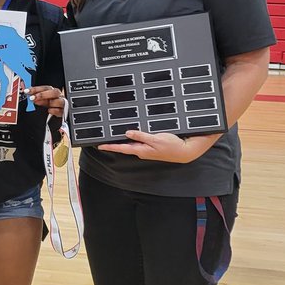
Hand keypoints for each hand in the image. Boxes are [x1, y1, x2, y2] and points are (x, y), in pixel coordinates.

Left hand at [27, 84, 65, 116]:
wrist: (58, 115)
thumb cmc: (49, 106)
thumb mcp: (42, 101)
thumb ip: (36, 97)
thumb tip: (27, 93)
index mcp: (53, 92)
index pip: (45, 88)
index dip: (36, 89)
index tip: (27, 91)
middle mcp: (58, 97)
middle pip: (54, 92)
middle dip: (42, 94)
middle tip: (32, 98)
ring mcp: (62, 104)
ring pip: (59, 101)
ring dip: (49, 102)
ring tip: (38, 103)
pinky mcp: (63, 112)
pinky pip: (60, 110)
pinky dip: (54, 110)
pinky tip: (49, 110)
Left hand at [98, 129, 218, 162]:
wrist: (185, 151)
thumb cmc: (172, 146)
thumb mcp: (156, 139)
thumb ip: (141, 136)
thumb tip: (127, 133)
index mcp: (141, 150)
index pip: (122, 148)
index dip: (110, 146)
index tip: (99, 145)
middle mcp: (142, 151)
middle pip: (124, 146)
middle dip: (114, 142)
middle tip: (102, 138)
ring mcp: (146, 150)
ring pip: (131, 144)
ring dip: (122, 140)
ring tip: (112, 135)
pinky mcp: (151, 147)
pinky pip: (138, 143)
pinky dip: (132, 139)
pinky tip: (129, 135)